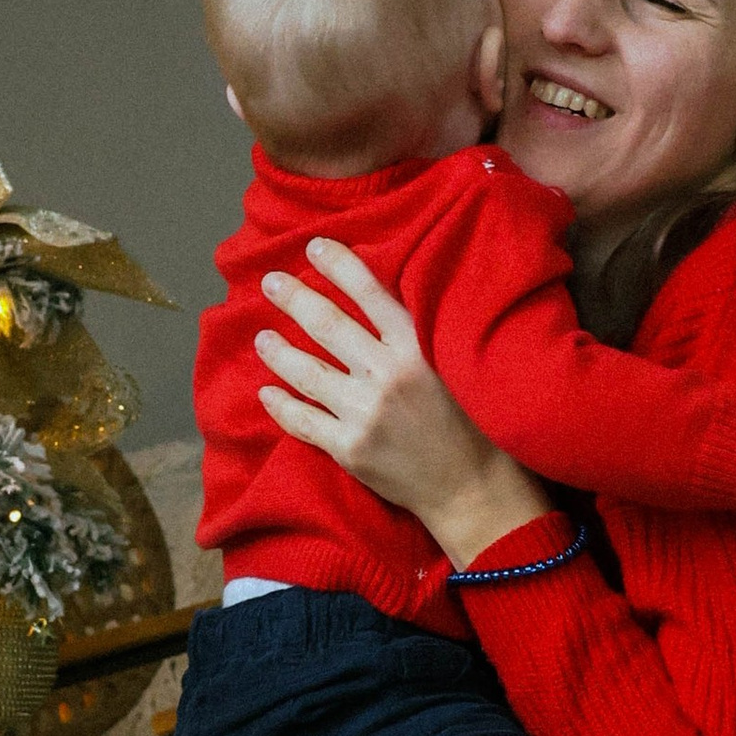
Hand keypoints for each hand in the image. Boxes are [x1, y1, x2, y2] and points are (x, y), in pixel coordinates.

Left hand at [255, 238, 548, 566]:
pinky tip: (266, 392)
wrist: (474, 489)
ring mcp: (366, 413)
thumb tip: (383, 298)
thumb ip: (420, 336)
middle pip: (328, 326)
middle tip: (270, 281)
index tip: (314, 245)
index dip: (339, 265)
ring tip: (261, 336)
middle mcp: (388, 375)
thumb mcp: (456, 366)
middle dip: (294, 299)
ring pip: (307, 372)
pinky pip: (304, 421)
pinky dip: (281, 405)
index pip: (371, 293)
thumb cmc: (473, 423)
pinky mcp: (351, 449)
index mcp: (418, 348)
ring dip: (278, 350)